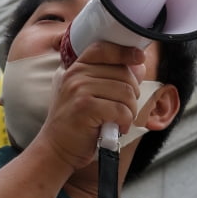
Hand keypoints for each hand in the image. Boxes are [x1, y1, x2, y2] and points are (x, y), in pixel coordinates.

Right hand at [36, 41, 145, 171]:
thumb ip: (110, 78)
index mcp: (77, 68)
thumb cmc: (77, 123)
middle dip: (132, 95)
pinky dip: (125, 122)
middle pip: (123, 74)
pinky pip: (121, 110)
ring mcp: (79, 90)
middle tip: (124, 110)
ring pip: (126, 92)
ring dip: (130, 111)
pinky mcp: (86, 107)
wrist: (57, 148)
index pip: (104, 49)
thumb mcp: (89, 94)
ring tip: (120, 121)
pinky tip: (117, 128)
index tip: (139, 57)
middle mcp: (77, 75)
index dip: (125, 51)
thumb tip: (139, 66)